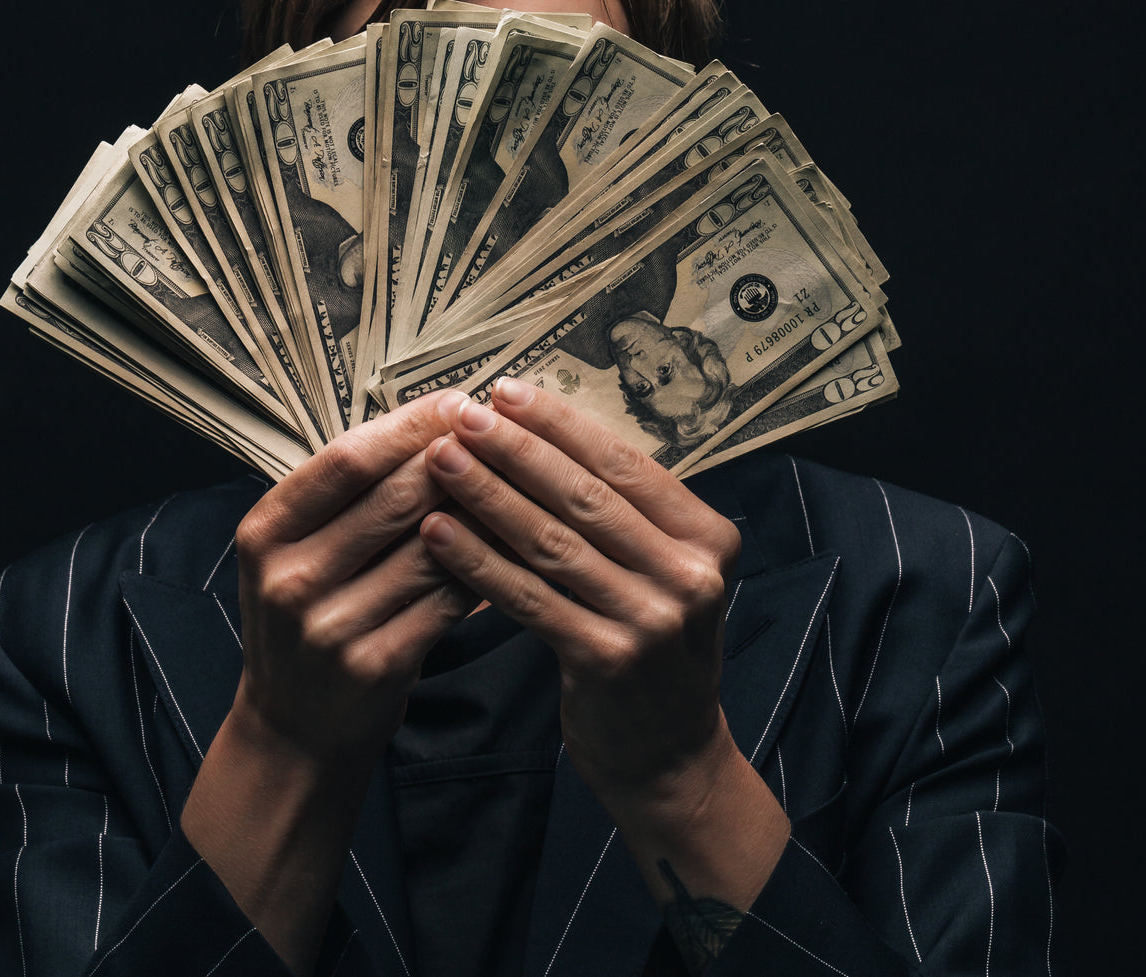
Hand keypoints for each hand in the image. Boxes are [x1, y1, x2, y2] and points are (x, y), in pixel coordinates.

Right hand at [183, 393, 478, 974]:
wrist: (296, 726)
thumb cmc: (313, 617)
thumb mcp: (298, 550)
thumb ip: (349, 495)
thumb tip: (435, 421)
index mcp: (266, 531)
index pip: (347, 458)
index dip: (410, 425)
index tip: (460, 401)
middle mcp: (289, 576)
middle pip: (393, 496)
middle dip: (458, 461)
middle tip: (507, 435)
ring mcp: (329, 625)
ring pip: (431, 547)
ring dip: (482, 512)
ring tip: (523, 483)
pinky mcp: (374, 664)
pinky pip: (447, 600)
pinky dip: (485, 569)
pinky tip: (515, 548)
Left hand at [417, 376, 744, 810]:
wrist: (668, 755)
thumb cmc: (650, 646)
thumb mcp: (662, 573)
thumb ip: (622, 515)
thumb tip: (538, 432)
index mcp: (708, 537)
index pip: (625, 464)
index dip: (561, 425)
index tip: (505, 391)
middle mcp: (690, 575)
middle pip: (586, 497)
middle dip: (516, 450)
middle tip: (461, 414)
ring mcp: (652, 620)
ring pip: (552, 543)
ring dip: (488, 495)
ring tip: (439, 459)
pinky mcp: (607, 660)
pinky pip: (529, 597)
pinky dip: (479, 561)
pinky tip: (437, 531)